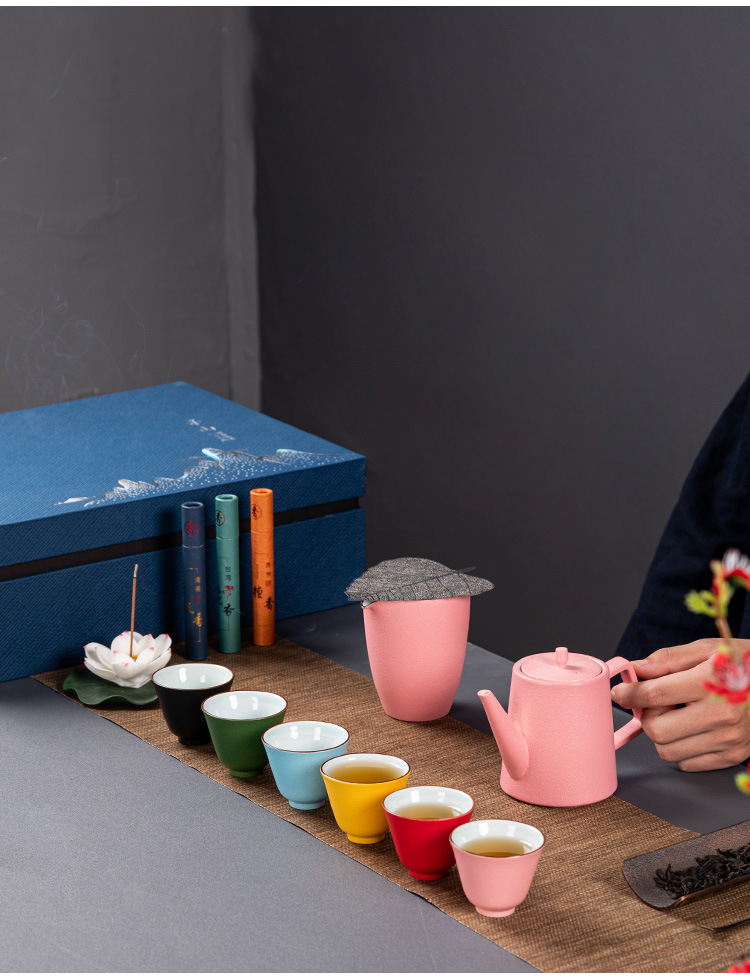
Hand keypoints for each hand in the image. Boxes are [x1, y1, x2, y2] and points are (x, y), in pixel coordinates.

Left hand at [611, 638, 749, 771]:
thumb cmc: (743, 663)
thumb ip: (667, 660)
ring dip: (662, 734)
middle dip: (646, 715)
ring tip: (676, 715)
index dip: (628, 693)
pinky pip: (688, 764)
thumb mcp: (707, 649)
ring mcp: (728, 739)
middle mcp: (721, 715)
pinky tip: (690, 729)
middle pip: (656, 729)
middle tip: (654, 703)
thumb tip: (636, 670)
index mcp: (711, 682)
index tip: (620, 691)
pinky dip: (680, 749)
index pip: (653, 695)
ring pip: (668, 751)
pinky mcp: (733, 756)